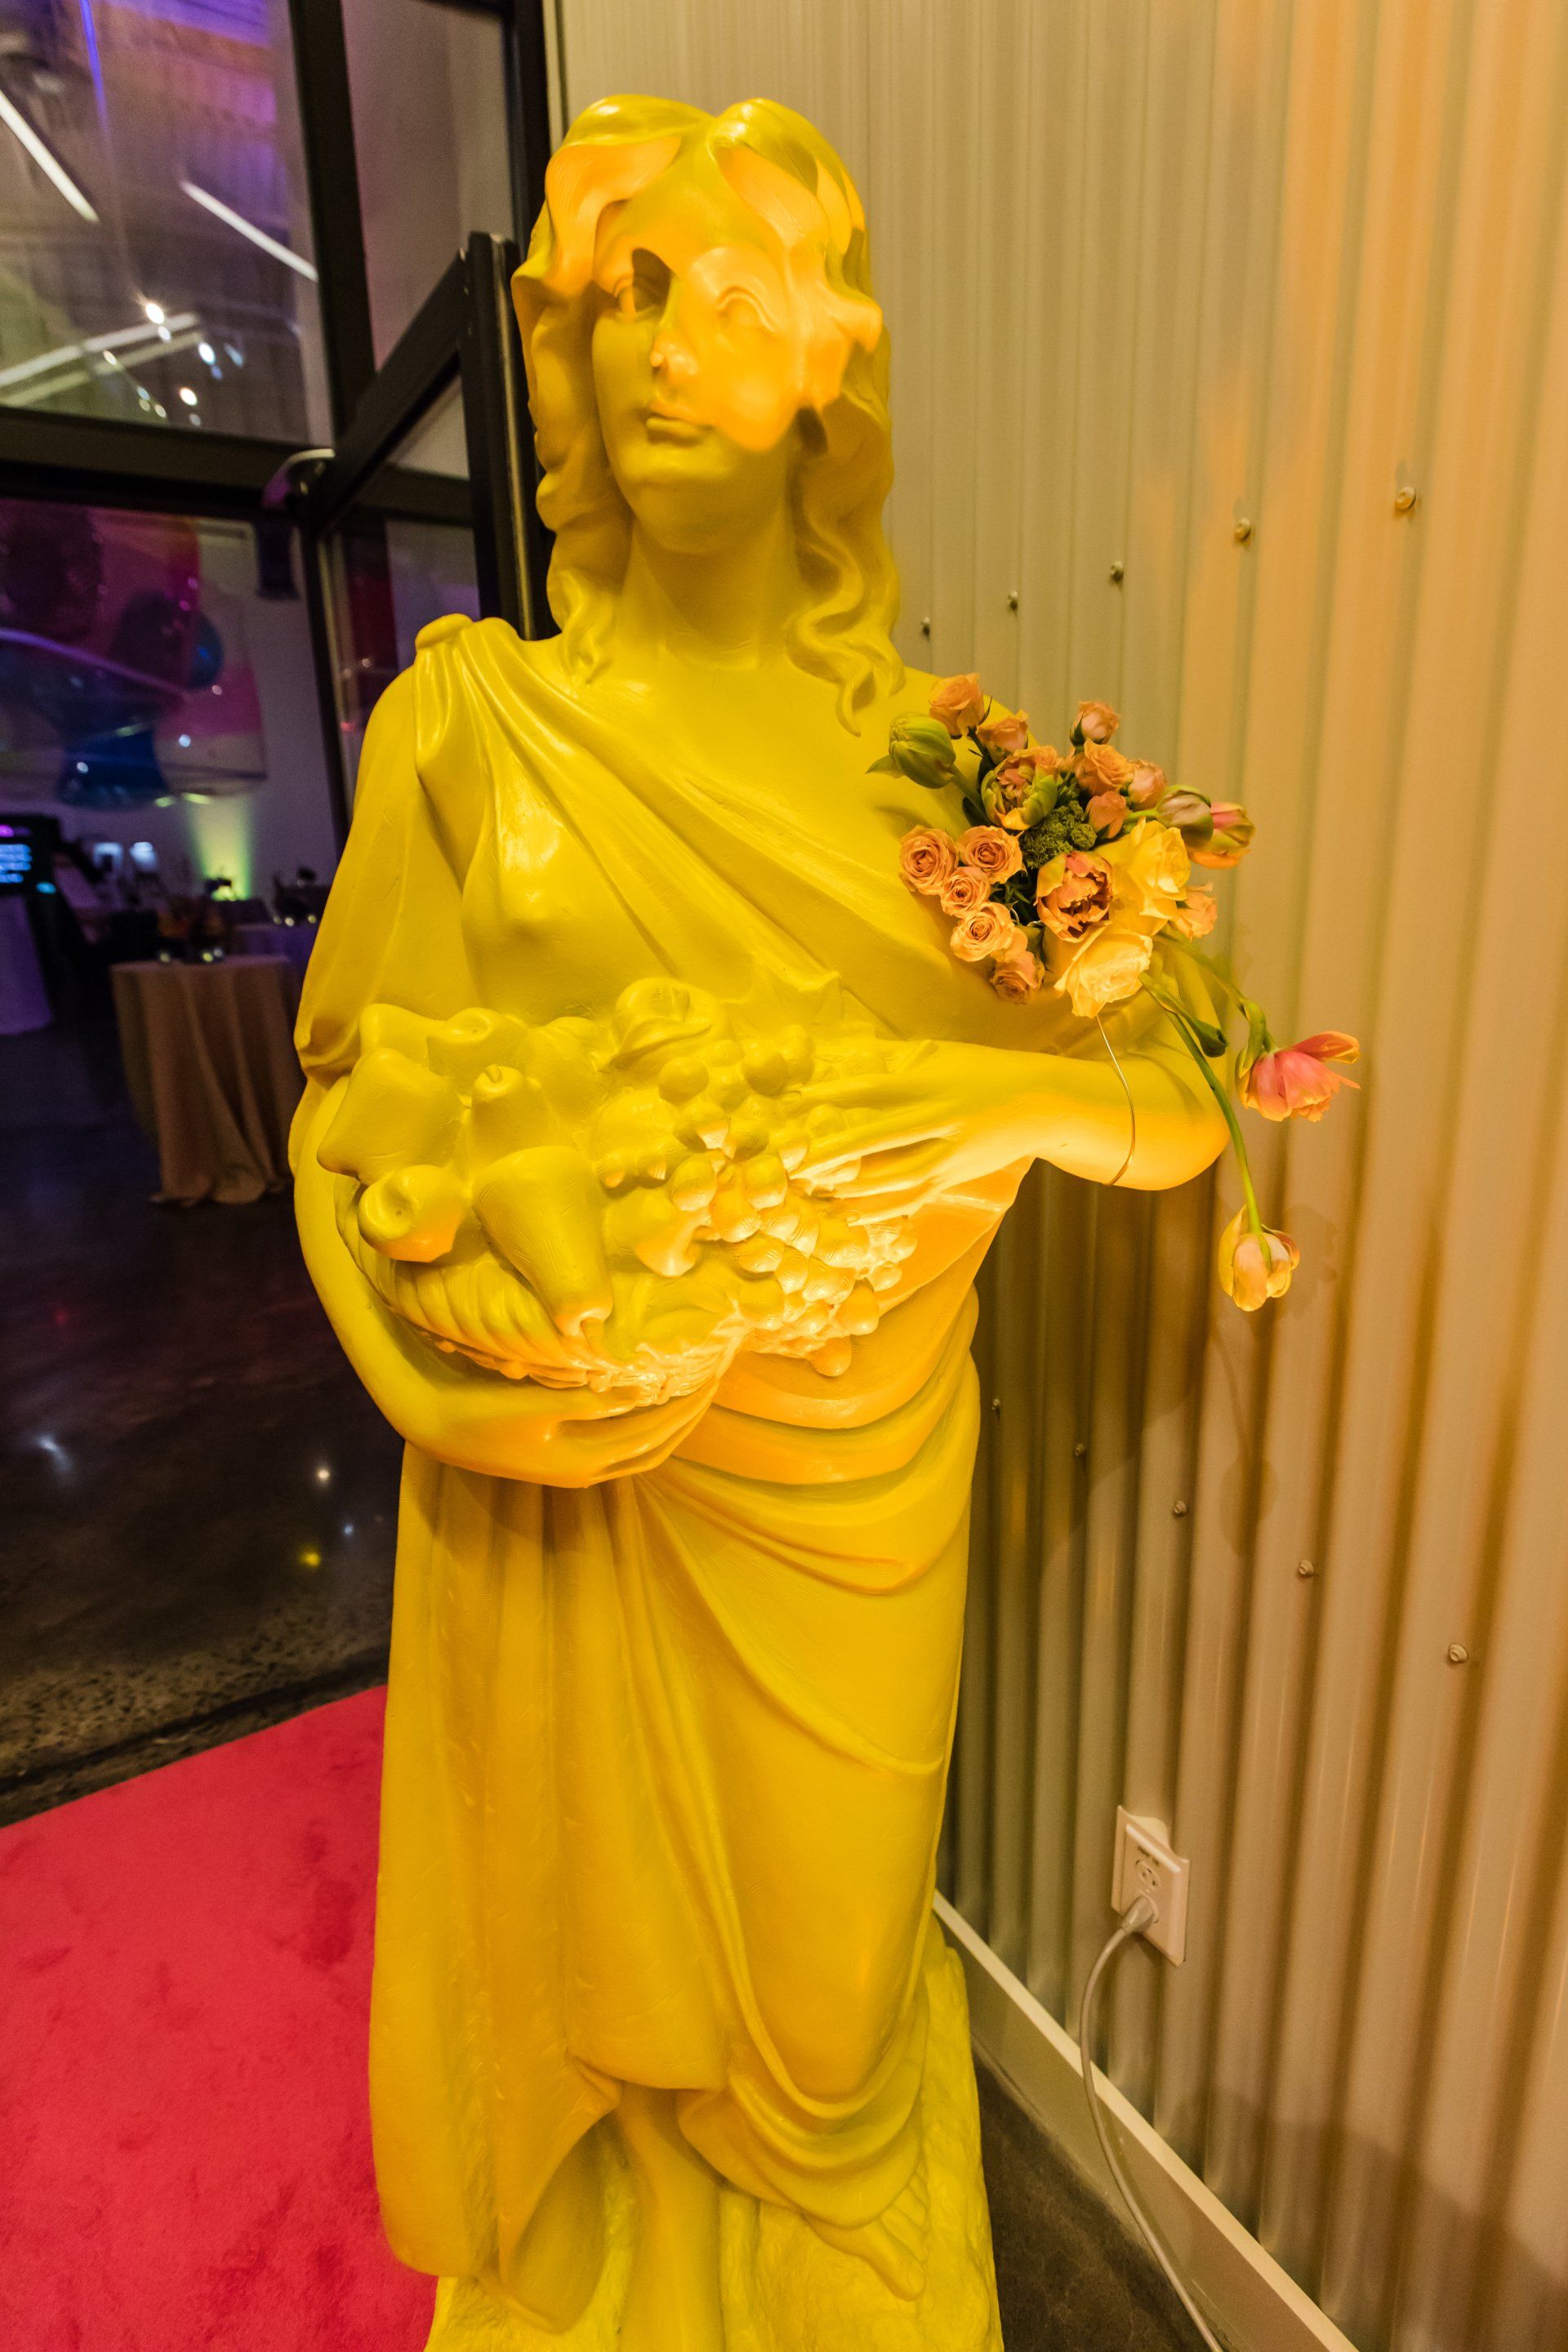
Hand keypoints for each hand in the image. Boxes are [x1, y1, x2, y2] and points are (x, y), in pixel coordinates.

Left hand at [795, 1041, 1048, 1200]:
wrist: (1042, 1105)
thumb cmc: (984, 1072)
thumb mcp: (942, 1056)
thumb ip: (895, 1061)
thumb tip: (841, 1055)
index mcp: (935, 1084)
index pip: (876, 1091)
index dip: (834, 1096)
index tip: (796, 1101)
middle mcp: (942, 1122)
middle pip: (879, 1140)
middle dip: (834, 1153)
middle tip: (793, 1161)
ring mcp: (950, 1157)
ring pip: (893, 1179)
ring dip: (851, 1187)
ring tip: (811, 1190)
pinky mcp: (952, 1180)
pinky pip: (910, 1200)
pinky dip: (877, 1209)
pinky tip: (847, 1213)